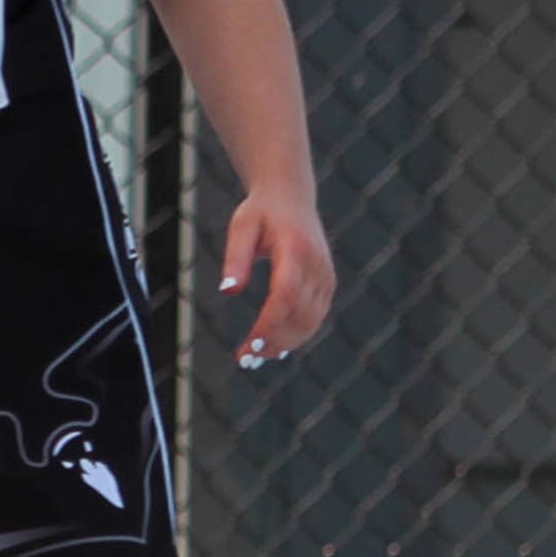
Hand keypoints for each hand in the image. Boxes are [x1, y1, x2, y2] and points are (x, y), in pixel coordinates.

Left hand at [219, 191, 333, 368]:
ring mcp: (326, 276)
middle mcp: (317, 265)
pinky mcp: (328, 284)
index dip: (270, 323)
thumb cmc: (261, 212)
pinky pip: (315, 317)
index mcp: (296, 249)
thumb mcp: (241, 226)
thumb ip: (235, 258)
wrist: (291, 197)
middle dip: (275, 341)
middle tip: (245, 358)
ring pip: (311, 322)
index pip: (286, 295)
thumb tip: (228, 291)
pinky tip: (273, 346)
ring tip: (255, 356)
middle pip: (301, 315)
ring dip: (285, 344)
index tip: (249, 344)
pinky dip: (296, 336)